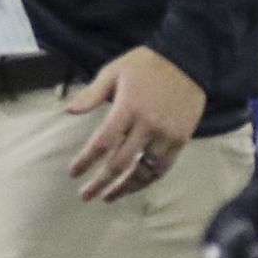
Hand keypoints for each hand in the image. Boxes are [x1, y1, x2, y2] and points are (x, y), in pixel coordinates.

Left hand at [65, 46, 206, 201]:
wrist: (189, 60)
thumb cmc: (145, 64)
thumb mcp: (114, 71)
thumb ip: (91, 94)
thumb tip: (68, 110)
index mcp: (127, 108)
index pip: (102, 143)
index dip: (85, 161)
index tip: (72, 173)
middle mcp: (147, 125)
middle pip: (120, 163)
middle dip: (100, 182)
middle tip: (85, 195)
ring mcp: (166, 134)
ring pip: (143, 171)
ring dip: (124, 187)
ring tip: (108, 197)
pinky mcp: (181, 139)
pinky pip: (162, 167)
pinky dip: (147, 180)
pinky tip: (134, 185)